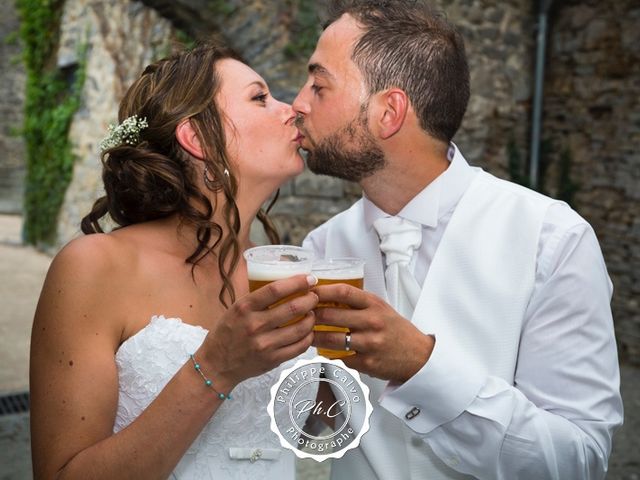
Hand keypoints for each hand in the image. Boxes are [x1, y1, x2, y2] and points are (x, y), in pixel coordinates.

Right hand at [201, 274, 317, 387]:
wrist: (217, 365)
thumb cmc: (227, 332)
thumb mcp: (236, 309)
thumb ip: (258, 299)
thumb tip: (288, 285)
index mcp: (245, 307)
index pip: (276, 289)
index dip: (297, 282)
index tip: (309, 278)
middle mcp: (255, 325)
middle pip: (293, 308)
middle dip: (310, 299)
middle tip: (314, 297)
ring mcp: (265, 344)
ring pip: (300, 328)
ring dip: (311, 318)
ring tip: (312, 313)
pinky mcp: (272, 360)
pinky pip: (299, 347)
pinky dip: (308, 337)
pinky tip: (308, 332)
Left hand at [312, 284, 433, 382]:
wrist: (418, 356)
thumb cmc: (395, 329)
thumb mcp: (381, 308)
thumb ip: (357, 302)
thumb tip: (325, 295)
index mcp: (374, 304)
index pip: (343, 292)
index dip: (322, 291)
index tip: (308, 292)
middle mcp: (372, 322)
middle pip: (331, 315)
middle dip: (311, 315)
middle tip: (301, 315)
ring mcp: (369, 344)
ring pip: (331, 340)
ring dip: (314, 337)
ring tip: (306, 334)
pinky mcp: (367, 363)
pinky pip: (340, 358)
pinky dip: (329, 355)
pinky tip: (323, 351)